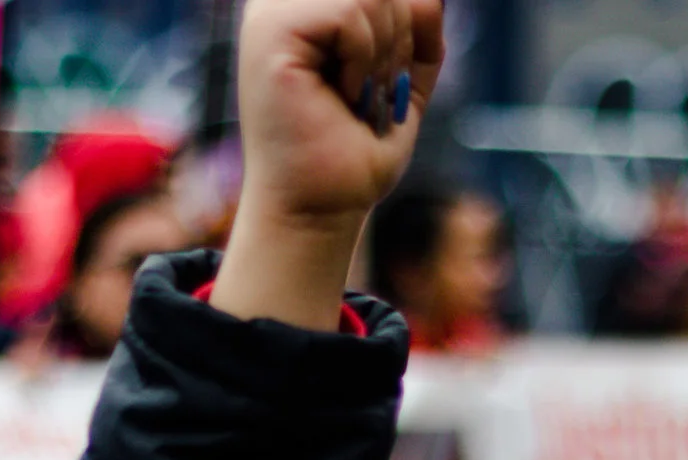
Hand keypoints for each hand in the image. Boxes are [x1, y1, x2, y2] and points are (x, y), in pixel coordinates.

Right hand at [210, 0, 444, 330]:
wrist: (319, 211)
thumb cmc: (350, 157)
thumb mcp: (402, 81)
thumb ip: (417, 31)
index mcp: (306, 7)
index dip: (403, 26)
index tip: (379, 80)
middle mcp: (282, 2)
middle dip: (396, 44)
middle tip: (366, 95)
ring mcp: (270, 13)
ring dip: (381, 58)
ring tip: (353, 97)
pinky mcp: (270, 31)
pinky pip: (351, 13)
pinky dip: (364, 62)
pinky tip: (341, 94)